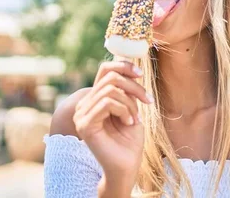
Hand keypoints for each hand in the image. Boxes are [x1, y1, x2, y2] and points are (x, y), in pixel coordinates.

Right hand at [73, 60, 152, 189]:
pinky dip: (124, 110)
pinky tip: (129, 123)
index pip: (105, 70)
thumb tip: (129, 66)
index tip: (140, 75)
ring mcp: (82, 114)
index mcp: (94, 99)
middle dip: (134, 88)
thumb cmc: (130, 139)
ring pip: (111, 90)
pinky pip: (108, 103)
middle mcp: (85, 104)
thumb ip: (126, 90)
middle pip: (111, 77)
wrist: (127, 165)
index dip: (123, 66)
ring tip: (135, 118)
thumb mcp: (131, 107)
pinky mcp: (85, 124)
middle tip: (147, 102)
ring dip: (131, 103)